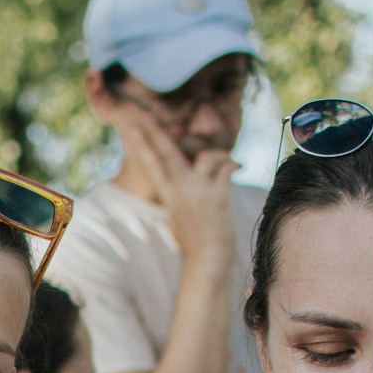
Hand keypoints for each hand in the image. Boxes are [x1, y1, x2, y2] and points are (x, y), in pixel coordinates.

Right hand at [128, 118, 238, 264]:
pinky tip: (238, 166)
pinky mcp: (218, 195)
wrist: (208, 258)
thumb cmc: (194, 239)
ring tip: (224, 159)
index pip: (152, 164)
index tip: (133, 126)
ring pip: (206, 155)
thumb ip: (178, 192)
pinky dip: (233, 163)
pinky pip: (226, 167)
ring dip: (217, 153)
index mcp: (169, 194)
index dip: (143, 144)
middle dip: (156, 131)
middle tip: (146, 113)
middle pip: (167, 152)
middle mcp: (180, 189)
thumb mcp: (178, 214)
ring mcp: (199, 191)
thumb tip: (180, 178)